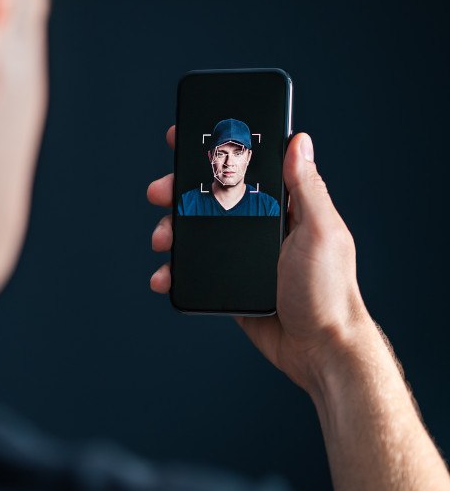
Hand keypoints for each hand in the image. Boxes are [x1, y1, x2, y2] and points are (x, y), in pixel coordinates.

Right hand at [147, 126, 374, 392]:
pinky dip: (174, 270)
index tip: (186, 140)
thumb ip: (307, 188)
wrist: (318, 350)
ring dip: (171, 231)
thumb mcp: (321, 232)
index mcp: (285, 207)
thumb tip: (300, 142)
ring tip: (161, 239)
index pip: (246, 168)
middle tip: (159, 192)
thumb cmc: (330, 292)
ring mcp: (242, 255)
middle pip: (210, 198)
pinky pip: (194, 269)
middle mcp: (261, 226)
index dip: (216, 152)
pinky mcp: (229, 282)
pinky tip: (164, 274)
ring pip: (195, 232)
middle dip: (179, 192)